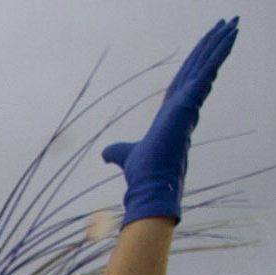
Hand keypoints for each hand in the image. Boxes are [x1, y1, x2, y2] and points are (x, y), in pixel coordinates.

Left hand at [103, 18, 236, 223]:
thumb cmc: (143, 172)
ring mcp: (189, 103)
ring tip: (234, 23)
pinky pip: (208, 72)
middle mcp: (185, 104)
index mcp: (173, 111)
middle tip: (229, 23)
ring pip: (207, 65)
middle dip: (213, 45)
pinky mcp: (190, 103)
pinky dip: (218, 55)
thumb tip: (106, 154)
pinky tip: (229, 38)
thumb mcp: (125, 155)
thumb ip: (118, 151)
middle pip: (200, 66)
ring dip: (220, 43)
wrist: (149, 183)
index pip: (187, 79)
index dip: (198, 61)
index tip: (209, 45)